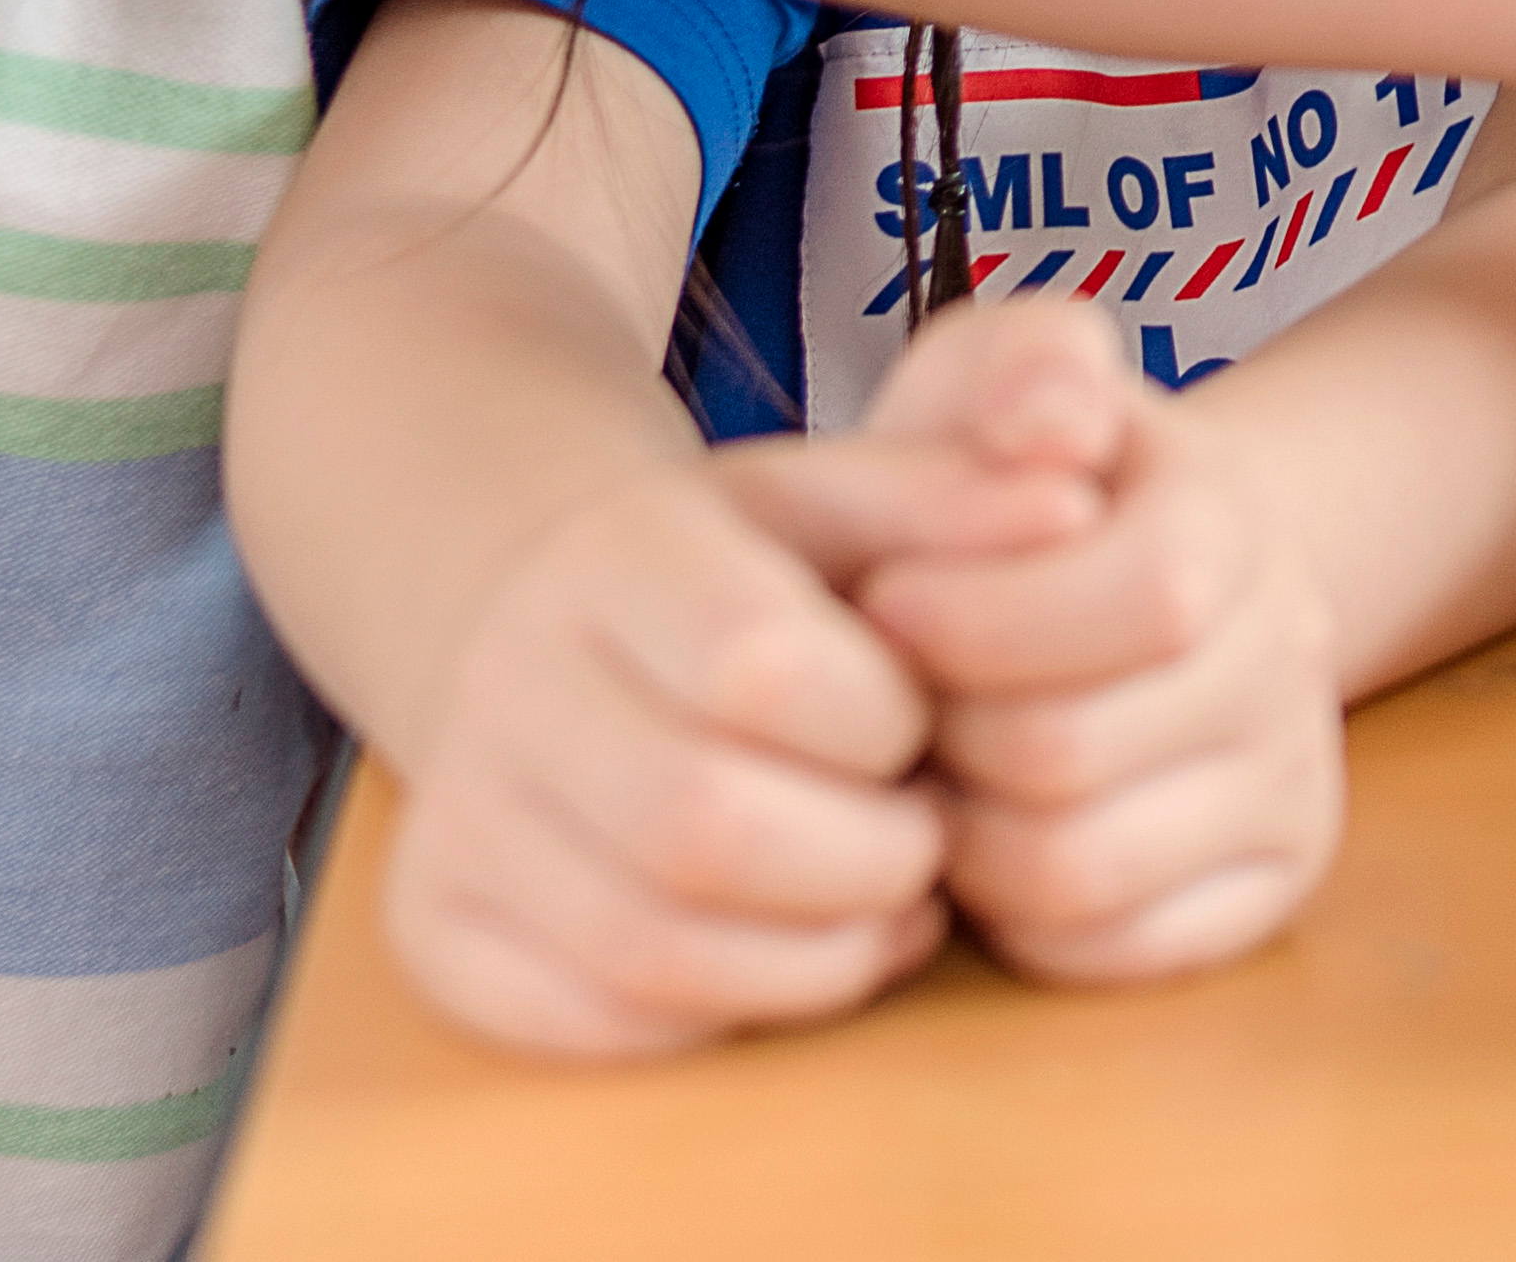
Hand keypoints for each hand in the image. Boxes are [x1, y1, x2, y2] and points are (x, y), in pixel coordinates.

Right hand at [376, 426, 1083, 1054]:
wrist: (550, 633)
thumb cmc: (747, 572)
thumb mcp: (850, 501)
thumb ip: (962, 494)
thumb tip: (1074, 500)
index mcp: (614, 551)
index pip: (757, 666)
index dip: (879, 722)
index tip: (925, 722)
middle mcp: (505, 679)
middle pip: (701, 825)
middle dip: (865, 858)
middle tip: (929, 840)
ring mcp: (456, 814)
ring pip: (653, 945)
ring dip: (818, 953)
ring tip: (891, 904)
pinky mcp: (440, 930)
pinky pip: (597, 1020)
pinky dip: (730, 1007)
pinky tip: (801, 948)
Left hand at [842, 300, 1358, 984]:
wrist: (1114, 577)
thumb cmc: (1009, 490)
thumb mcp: (994, 385)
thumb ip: (1017, 365)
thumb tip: (1053, 426)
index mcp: (1232, 519)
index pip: (1140, 593)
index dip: (975, 613)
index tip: (883, 597)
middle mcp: (1292, 654)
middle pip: (1075, 749)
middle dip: (943, 732)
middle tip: (894, 704)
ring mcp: (1289, 781)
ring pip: (1079, 869)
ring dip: (964, 832)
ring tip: (934, 772)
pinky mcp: (1263, 891)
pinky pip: (1111, 954)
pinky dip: (1020, 919)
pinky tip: (993, 834)